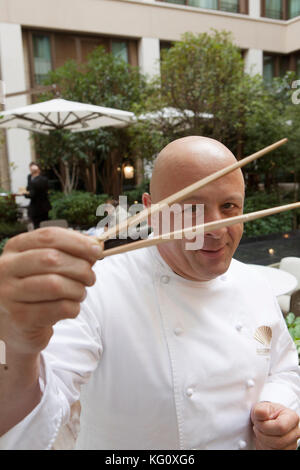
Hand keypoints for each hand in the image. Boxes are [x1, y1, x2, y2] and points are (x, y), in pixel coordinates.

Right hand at [0, 228, 102, 354]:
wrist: (16, 325)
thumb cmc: (37, 289)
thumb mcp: (47, 266)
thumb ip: (70, 252)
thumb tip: (95, 246)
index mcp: (15, 248)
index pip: (49, 236)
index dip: (77, 242)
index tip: (97, 250)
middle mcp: (6, 268)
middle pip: (52, 259)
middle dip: (80, 268)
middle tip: (90, 278)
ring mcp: (9, 294)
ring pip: (56, 285)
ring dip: (78, 289)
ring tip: (80, 293)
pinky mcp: (20, 318)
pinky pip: (59, 308)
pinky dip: (74, 307)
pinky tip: (71, 307)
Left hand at [251, 402, 299, 449]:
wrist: (263, 422)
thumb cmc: (264, 414)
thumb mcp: (260, 407)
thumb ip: (260, 410)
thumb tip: (263, 412)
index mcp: (292, 417)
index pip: (281, 427)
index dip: (266, 426)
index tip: (259, 421)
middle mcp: (295, 431)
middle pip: (278, 441)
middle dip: (262, 434)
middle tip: (257, 427)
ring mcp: (292, 443)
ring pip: (276, 449)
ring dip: (263, 441)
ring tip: (260, 432)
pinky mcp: (286, 450)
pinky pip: (273, 452)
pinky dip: (265, 447)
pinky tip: (264, 438)